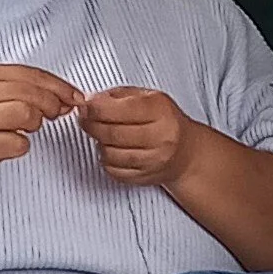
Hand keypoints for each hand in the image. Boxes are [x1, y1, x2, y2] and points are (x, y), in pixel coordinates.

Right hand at [0, 64, 80, 183]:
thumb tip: (66, 98)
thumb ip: (24, 92)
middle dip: (52, 106)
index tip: (75, 97)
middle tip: (53, 116)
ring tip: (21, 130)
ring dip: (34, 126)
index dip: (60, 86)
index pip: (32, 74)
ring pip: (29, 113)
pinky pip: (19, 144)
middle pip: (34, 93)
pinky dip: (20, 147)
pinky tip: (7, 145)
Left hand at [77, 86, 196, 185]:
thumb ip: (117, 96)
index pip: (115, 109)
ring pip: (110, 153)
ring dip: (99, 143)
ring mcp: (154, 160)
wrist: (186, 152)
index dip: (92, 108)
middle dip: (91, 125)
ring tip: (104, 135)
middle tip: (87, 120)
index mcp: (159, 110)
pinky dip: (107, 160)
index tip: (86, 106)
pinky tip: (112, 150)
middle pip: (110, 133)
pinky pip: (114, 171)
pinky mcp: (146, 177)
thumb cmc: (164, 121)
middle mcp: (160, 136)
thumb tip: (90, 102)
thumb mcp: (146, 97)